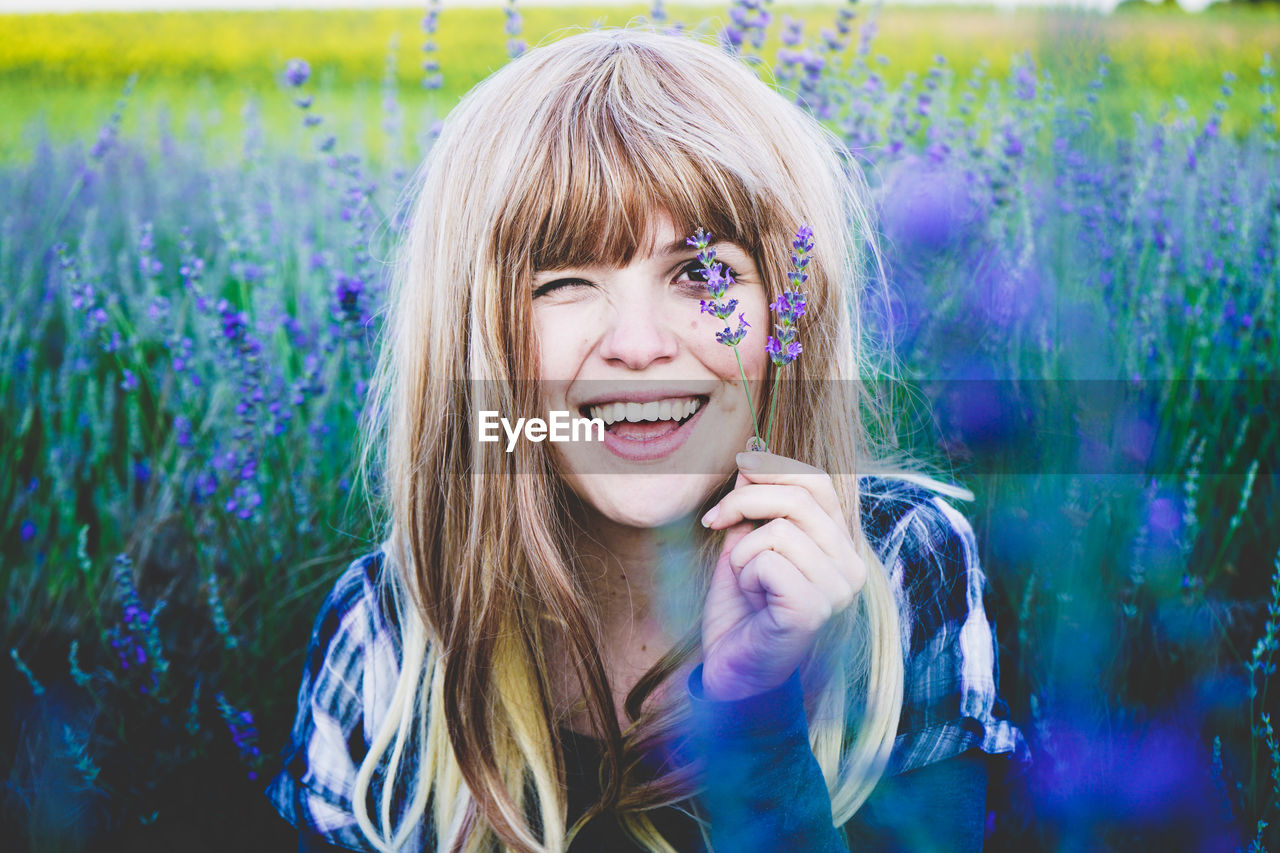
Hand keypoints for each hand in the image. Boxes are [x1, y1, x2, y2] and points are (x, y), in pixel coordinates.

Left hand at [698, 450, 864, 701]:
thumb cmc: (742, 607)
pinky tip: (753, 600)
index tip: (737, 470)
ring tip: (747, 580)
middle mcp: (850, 566)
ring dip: (743, 551)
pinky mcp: (814, 610)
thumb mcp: (745, 543)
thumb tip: (751, 459)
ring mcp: (837, 590)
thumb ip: (754, 505)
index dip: (774, 466)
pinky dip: (746, 574)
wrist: (731, 668)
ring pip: (779, 530)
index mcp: (840, 545)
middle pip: (798, 498)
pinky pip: (769, 561)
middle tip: (714, 521)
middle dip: (744, 500)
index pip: (818, 482)